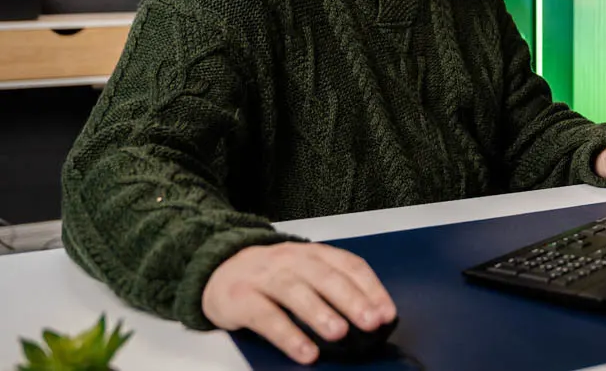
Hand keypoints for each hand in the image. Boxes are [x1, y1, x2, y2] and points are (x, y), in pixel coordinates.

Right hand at [202, 242, 395, 364]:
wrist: (218, 269)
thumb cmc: (273, 276)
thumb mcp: (306, 273)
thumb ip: (335, 286)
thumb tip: (373, 315)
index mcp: (314, 253)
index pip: (349, 265)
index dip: (371, 289)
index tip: (387, 314)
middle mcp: (291, 259)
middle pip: (325, 276)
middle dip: (351, 299)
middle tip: (371, 322)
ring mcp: (264, 276)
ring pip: (295, 292)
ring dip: (319, 313)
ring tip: (339, 334)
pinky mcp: (240, 298)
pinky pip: (266, 316)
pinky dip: (288, 335)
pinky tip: (305, 352)